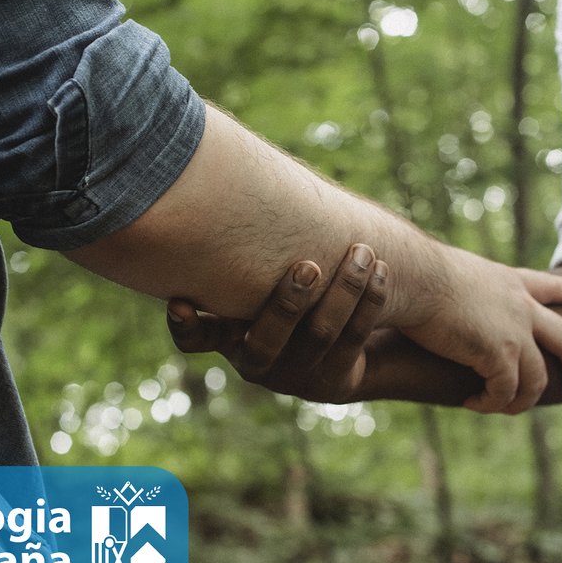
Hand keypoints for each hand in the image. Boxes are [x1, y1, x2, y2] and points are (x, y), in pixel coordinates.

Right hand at [167, 244, 388, 402]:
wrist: (338, 351)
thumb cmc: (290, 297)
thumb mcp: (261, 282)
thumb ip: (247, 253)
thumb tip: (231, 181)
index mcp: (228, 337)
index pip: (197, 340)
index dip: (187, 326)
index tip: (181, 302)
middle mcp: (256, 362)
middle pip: (268, 340)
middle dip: (289, 302)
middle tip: (308, 266)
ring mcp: (296, 377)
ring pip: (320, 335)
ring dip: (345, 290)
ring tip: (362, 252)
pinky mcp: (333, 381)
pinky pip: (354, 339)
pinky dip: (369, 301)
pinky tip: (380, 269)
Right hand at [399, 247, 561, 413]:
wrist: (413, 276)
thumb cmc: (417, 271)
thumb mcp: (452, 273)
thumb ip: (463, 291)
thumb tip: (445, 303)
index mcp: (510, 282)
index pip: (551, 287)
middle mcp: (521, 307)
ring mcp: (515, 332)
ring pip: (537, 379)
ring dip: (523, 401)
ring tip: (503, 408)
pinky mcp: (498, 355)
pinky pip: (505, 392)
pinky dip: (491, 403)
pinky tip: (473, 402)